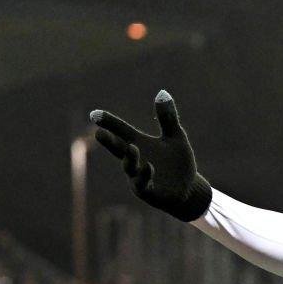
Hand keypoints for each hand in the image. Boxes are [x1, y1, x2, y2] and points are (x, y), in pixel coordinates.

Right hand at [89, 91, 213, 221]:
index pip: (121, 130)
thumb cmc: (178, 162)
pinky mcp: (148, 191)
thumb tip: (162, 92)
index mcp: (140, 144)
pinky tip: (148, 167)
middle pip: (119, 149)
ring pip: (129, 167)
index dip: (109, 123)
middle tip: (99, 133)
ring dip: (130, 158)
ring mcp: (139, 176)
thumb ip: (168, 118)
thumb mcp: (175, 137)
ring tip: (133, 148)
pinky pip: (142, 184)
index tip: (94, 114)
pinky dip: (144, 176)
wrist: (188, 188)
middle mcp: (135, 159)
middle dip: (109, 142)